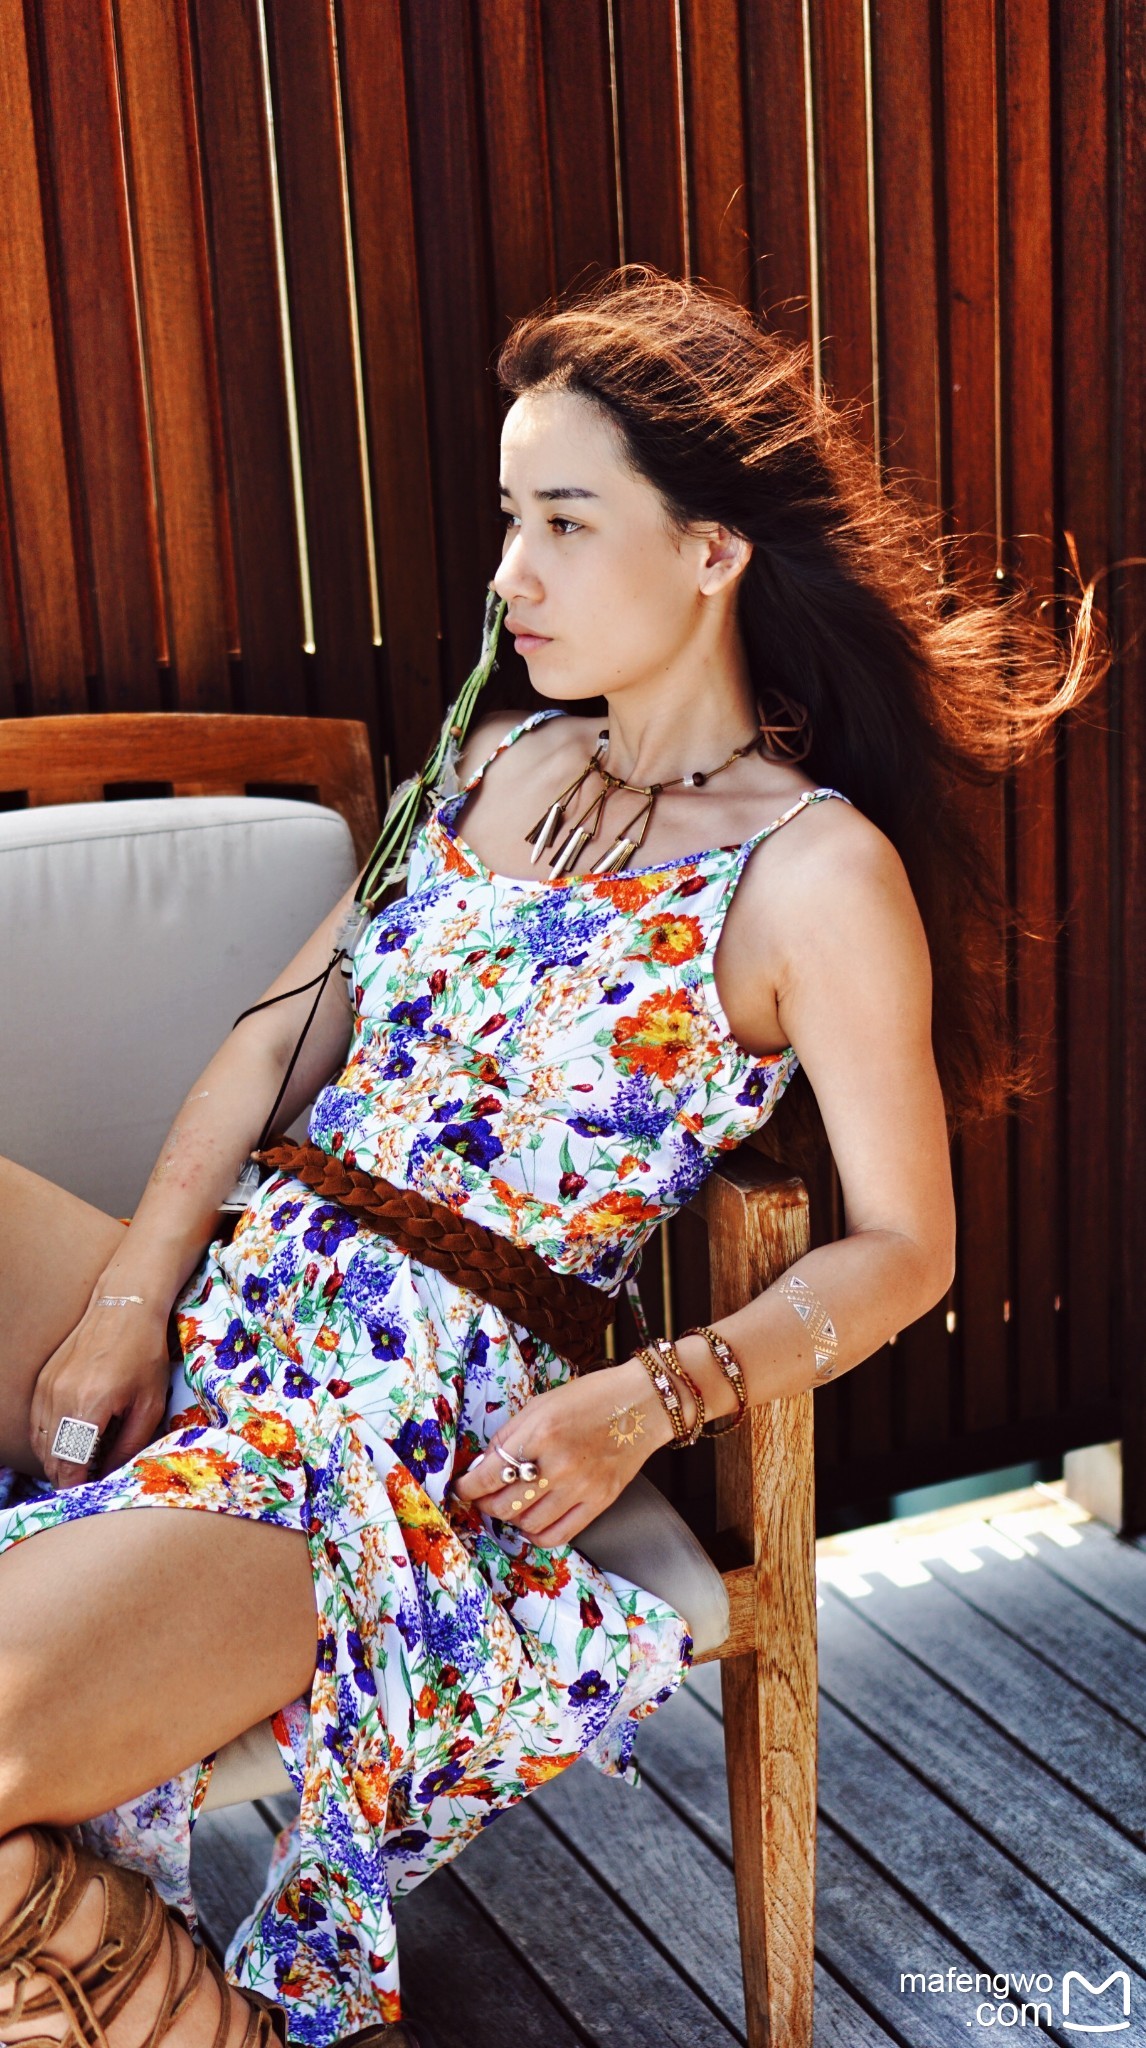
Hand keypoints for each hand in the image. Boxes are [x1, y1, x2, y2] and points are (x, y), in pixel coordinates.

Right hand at [30, 1292, 174, 1490]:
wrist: (124, 1309)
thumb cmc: (144, 1355)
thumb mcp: (149, 1404)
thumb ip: (129, 1444)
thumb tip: (111, 1473)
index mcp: (89, 1406)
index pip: (71, 1464)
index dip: (77, 1487)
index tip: (89, 1496)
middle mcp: (61, 1398)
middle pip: (52, 1457)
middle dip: (67, 1477)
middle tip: (89, 1482)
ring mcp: (47, 1387)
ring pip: (41, 1442)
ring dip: (56, 1459)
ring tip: (81, 1464)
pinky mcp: (43, 1380)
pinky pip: (37, 1422)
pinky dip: (48, 1439)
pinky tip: (67, 1442)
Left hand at [451, 1355, 673, 1548]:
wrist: (642, 1403)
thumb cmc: (590, 1398)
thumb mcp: (540, 1405)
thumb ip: (509, 1437)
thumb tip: (481, 1468)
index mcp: (540, 1433)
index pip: (489, 1475)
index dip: (467, 1487)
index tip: (460, 1488)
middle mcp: (559, 1464)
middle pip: (504, 1505)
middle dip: (485, 1503)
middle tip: (483, 1495)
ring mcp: (581, 1488)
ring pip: (527, 1524)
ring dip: (510, 1518)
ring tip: (510, 1504)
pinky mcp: (599, 1502)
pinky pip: (557, 1535)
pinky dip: (536, 1534)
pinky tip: (532, 1521)